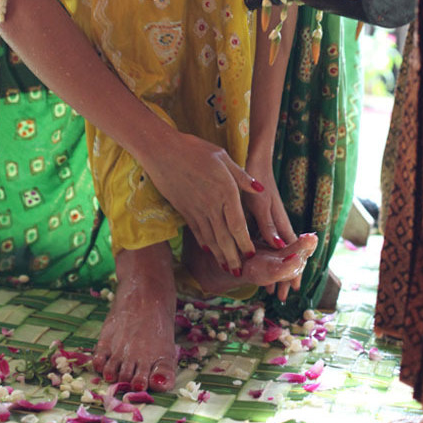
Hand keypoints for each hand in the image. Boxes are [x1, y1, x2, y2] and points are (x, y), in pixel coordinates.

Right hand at [144, 131, 259, 274]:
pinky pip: (196, 231)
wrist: (162, 151)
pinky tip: (209, 251)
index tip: (252, 255)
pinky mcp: (184, 210)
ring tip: (227, 268)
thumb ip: (241, 176)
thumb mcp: (222, 157)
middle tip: (240, 272)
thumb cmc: (195, 149)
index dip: (245, 243)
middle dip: (233, 257)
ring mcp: (196, 209)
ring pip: (210, 238)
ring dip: (220, 255)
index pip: (238, 225)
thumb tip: (260, 189)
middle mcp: (212, 205)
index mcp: (226, 191)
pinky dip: (204, 244)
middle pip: (225, 238)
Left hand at [242, 159, 316, 299]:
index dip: (291, 271)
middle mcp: (280, 223)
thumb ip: (268, 224)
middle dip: (284, 274)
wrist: (256, 161)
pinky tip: (264, 256)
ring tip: (273, 282)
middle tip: (280, 295)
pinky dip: (270, 253)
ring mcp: (273, 218)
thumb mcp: (260, 204)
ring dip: (277, 265)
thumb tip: (279, 247)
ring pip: (279, 248)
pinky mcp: (265, 213)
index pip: (290, 254)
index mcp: (281, 223)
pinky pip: (271, 239)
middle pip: (286, 254)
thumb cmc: (257, 181)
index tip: (290, 291)